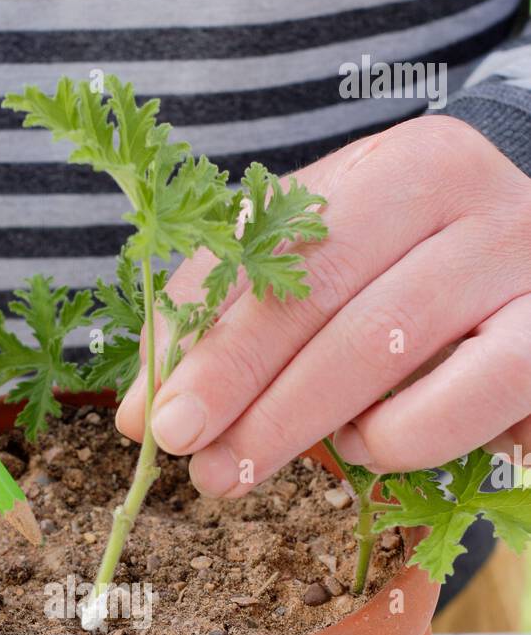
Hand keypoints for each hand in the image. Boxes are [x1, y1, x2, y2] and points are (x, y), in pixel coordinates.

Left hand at [116, 114, 530, 493]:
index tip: (146, 410)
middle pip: (319, 288)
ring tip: (236, 470)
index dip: (198, 328)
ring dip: (290, 422)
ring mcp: (517, 266)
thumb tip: (142, 410)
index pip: (271, 240)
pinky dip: (392, 439)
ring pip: (380, 345)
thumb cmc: (424, 274)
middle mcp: (466, 197)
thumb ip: (240, 312)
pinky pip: (454, 403)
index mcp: (398, 164)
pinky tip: (364, 445)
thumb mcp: (337, 262)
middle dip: (234, 379)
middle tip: (181, 450)